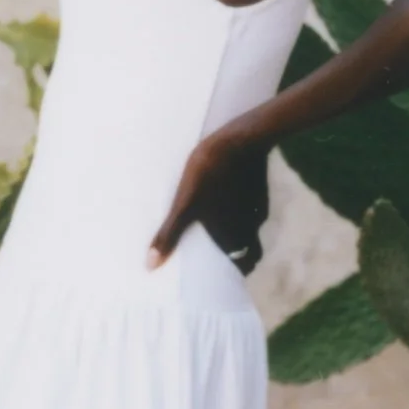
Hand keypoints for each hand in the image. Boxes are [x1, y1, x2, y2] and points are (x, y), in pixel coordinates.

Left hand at [149, 127, 270, 271]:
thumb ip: (170, 234)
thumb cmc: (208, 173)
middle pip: (251, 248)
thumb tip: (150, 266)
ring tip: (220, 222)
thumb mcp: (184, 204)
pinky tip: (227, 196)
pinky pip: (252, 203)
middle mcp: (253, 224)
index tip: (226, 271)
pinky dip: (242, 206)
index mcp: (236, 234)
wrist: (239, 137)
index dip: (239, 269)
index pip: (246, 263)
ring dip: (240, 228)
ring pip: (252, 225)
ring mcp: (258, 204)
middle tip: (220, 250)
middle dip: (239, 252)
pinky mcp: (258, 185)